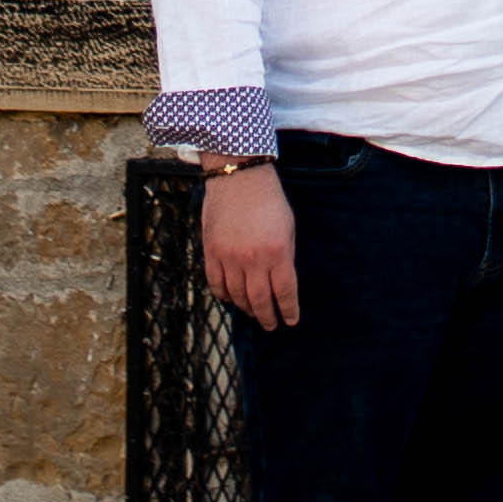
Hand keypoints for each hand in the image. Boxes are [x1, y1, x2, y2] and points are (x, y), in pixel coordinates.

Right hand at [198, 161, 298, 328]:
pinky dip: (224, 295)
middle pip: (260, 300)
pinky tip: (231, 298)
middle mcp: (253, 259)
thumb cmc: (269, 200)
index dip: (289, 310)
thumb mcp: (288, 227)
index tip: (290, 320)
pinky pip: (216, 283)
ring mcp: (230, 257)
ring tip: (253, 312)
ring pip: (237, 296)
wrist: (238, 176)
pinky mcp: (211, 252)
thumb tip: (281, 284)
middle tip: (271, 325)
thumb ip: (285, 256)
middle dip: (267, 316)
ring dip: (246, 308)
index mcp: (277, 252)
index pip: (285, 292)